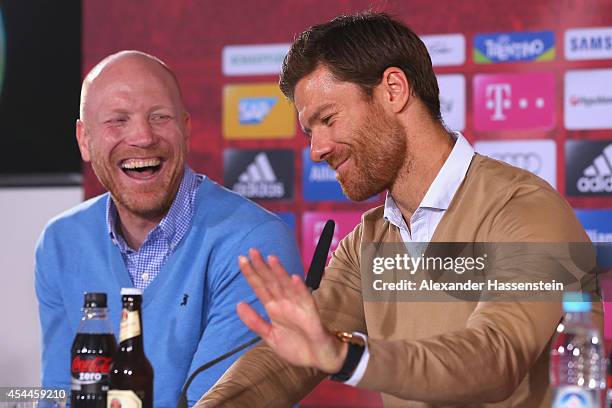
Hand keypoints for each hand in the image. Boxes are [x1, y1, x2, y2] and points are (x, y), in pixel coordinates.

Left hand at [236, 248, 347, 373]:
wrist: (318, 359)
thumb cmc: (296, 346)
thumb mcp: (270, 336)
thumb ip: (254, 321)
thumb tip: (238, 304)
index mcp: (274, 308)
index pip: (260, 287)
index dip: (251, 274)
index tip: (241, 260)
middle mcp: (285, 303)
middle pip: (271, 282)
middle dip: (261, 267)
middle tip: (252, 251)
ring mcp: (298, 307)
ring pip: (287, 286)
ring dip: (280, 272)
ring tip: (271, 259)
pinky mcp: (311, 314)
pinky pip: (306, 299)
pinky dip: (300, 289)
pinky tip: (295, 279)